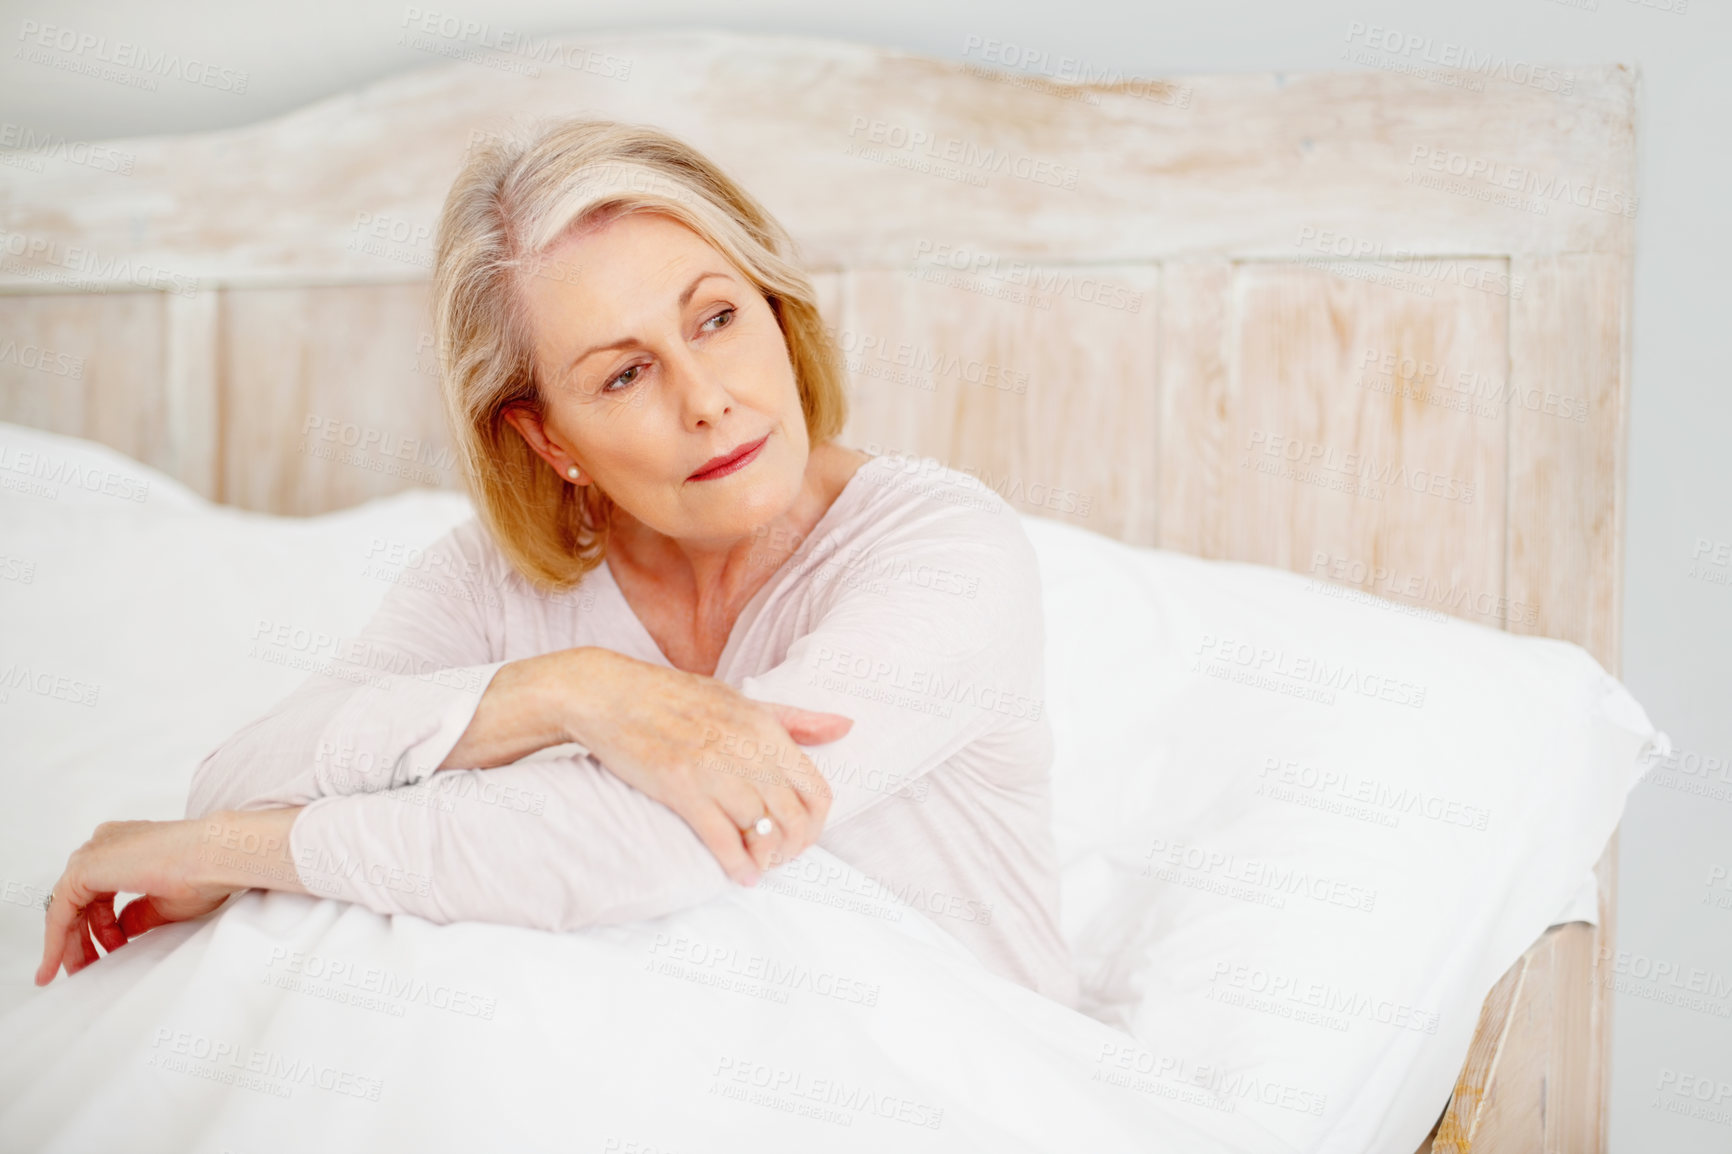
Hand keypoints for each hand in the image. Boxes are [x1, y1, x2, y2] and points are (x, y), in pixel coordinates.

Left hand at [36, 819, 239, 986]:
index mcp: (124, 845)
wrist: (215, 857)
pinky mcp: (83, 869)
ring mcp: (93, 854)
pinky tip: (58, 962)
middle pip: (79, 900)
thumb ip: (136, 915)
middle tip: (87, 968)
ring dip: (71, 943)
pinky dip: (57, 939)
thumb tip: (121, 929)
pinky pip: (60, 911)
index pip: (97, 893)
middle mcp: (104, 845)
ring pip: (67, 906)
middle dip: (82, 939)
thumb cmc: (204, 873)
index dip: (99, 927)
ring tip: (80, 971)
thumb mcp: (164, 904)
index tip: (104, 952)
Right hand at [563, 648, 847, 884]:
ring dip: (766, 860)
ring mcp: (713, 768)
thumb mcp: (742, 700)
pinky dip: (737, 866)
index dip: (816, 824)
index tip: (801, 834)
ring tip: (759, 867)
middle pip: (795, 817)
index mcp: (764, 726)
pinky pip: (722, 839)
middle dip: (794, 847)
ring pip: (763, 831)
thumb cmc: (676, 698)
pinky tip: (741, 876)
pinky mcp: (680, 787)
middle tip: (780, 857)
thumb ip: (795, 719)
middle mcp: (745, 747)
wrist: (609, 694)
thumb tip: (847, 726)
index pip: (816, 790)